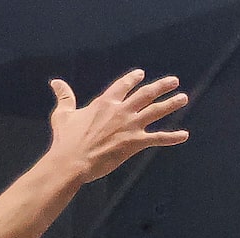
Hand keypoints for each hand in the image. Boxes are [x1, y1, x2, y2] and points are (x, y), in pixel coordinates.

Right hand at [47, 71, 190, 183]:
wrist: (73, 161)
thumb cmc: (67, 140)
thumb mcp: (63, 114)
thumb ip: (64, 96)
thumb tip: (55, 82)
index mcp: (105, 102)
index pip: (123, 85)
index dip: (133, 79)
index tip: (141, 74)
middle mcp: (121, 110)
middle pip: (146, 94)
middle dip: (161, 86)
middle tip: (174, 81)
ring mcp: (130, 126)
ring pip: (156, 111)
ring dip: (171, 104)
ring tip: (183, 98)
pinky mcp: (135, 143)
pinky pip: (158, 138)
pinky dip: (172, 137)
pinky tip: (184, 135)